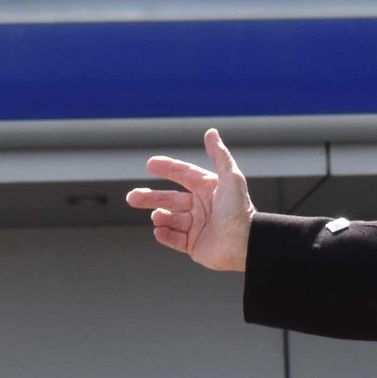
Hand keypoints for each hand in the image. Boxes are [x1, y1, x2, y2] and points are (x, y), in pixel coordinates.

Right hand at [128, 129, 254, 272]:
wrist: (245, 244)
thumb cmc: (239, 210)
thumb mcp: (231, 178)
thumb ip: (219, 156)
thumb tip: (211, 132)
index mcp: (208, 190)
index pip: (184, 175)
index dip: (168, 168)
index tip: (150, 164)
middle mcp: (201, 207)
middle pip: (170, 199)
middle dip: (150, 197)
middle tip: (132, 197)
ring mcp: (197, 226)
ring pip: (170, 219)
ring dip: (160, 216)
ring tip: (157, 216)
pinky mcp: (194, 245)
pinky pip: (174, 239)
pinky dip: (165, 235)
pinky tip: (159, 230)